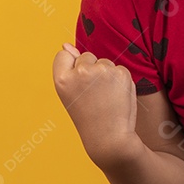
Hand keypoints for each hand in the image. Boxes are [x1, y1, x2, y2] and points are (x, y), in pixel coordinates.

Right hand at [52, 43, 140, 168]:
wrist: (109, 138)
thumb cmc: (88, 116)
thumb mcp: (71, 92)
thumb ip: (69, 68)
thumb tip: (66, 44)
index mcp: (62, 79)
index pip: (63, 55)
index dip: (72, 68)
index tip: (78, 84)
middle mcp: (80, 72)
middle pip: (86, 56)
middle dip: (92, 70)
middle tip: (93, 96)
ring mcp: (102, 71)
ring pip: (105, 62)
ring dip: (107, 75)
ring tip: (105, 98)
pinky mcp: (121, 73)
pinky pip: (119, 69)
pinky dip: (120, 80)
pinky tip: (117, 96)